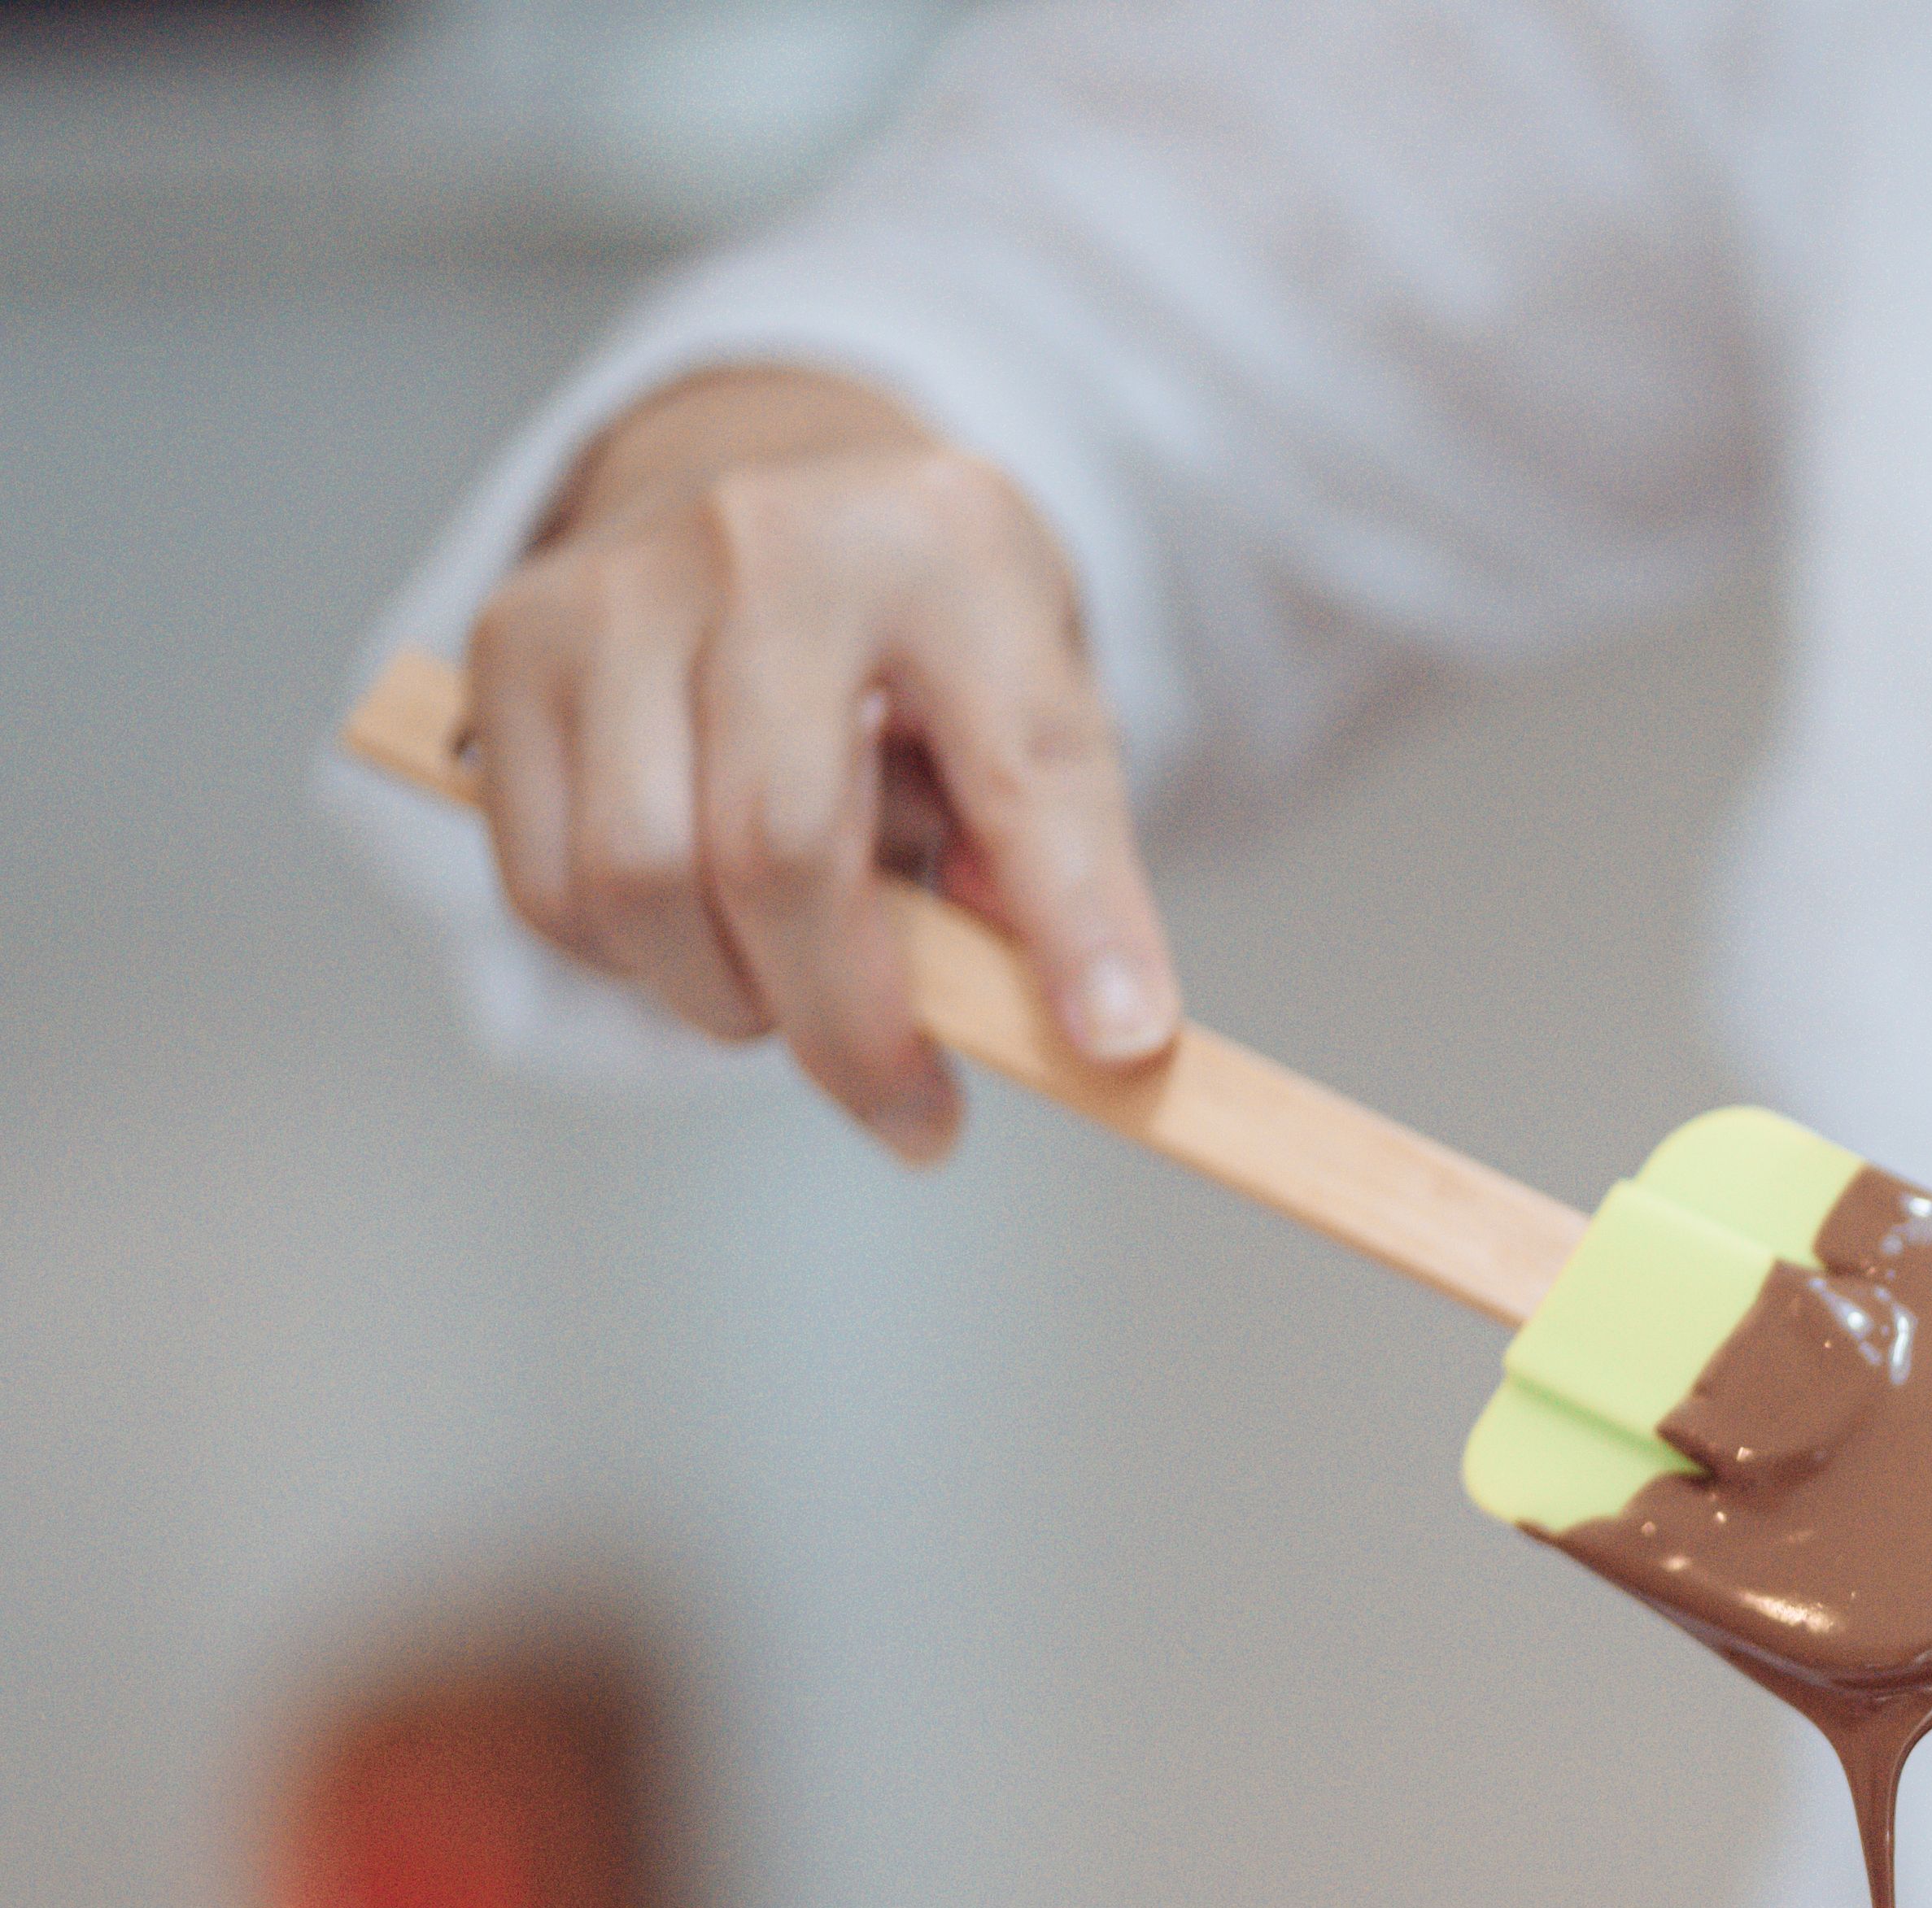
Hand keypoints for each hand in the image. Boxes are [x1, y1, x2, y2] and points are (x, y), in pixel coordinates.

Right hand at [462, 365, 1177, 1159]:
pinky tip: (705, 932)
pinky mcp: (510, 645)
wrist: (772, 472)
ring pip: (640, 883)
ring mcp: (615, 590)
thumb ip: (1061, 852)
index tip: (1116, 1047)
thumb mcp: (1042, 696)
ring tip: (802, 989)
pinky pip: (551, 884)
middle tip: (914, 1107)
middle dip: (850, 1026)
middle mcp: (764, 546)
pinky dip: (634, 959)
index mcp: (947, 548)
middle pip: (779, 850)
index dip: (1077, 925)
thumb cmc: (927, 621)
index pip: (1028, 769)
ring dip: (732, 999)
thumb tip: (1075, 1027)